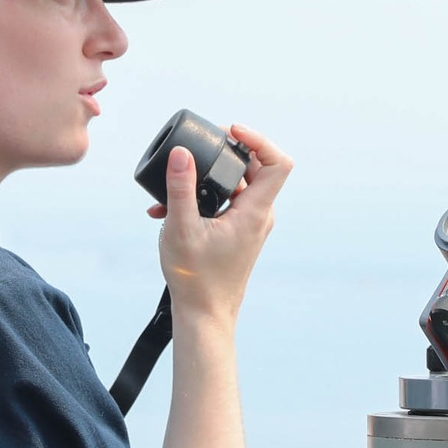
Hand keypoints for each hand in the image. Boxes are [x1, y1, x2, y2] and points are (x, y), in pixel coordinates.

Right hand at [149, 123, 291, 321]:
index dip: (258, 139)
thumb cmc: (195, 278)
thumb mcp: (181, 229)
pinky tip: (171, 209)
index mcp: (254, 212)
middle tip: (198, 148)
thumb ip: (180, 189)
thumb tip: (182, 154)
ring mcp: (250, 225)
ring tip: (173, 185)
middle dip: (225, 154)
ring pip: (237, 185)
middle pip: (255, 168)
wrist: (204, 314)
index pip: (277, 162)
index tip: (231, 132)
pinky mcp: (239, 233)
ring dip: (206, 179)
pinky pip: (227, 203)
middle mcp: (259, 216)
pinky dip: (204, 198)